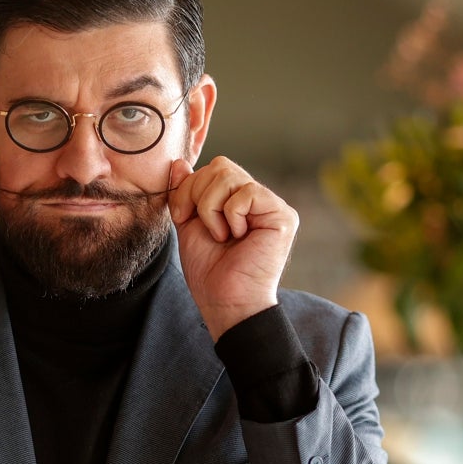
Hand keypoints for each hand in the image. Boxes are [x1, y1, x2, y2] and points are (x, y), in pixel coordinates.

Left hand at [168, 156, 297, 339]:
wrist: (224, 301)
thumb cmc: (209, 270)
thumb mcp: (189, 224)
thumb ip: (185, 193)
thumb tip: (179, 163)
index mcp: (238, 200)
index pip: (213, 169)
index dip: (189, 188)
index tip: (182, 217)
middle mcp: (258, 200)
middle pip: (220, 166)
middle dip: (196, 195)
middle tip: (201, 226)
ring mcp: (272, 206)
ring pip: (229, 176)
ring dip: (211, 208)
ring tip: (221, 235)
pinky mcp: (283, 216)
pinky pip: (246, 193)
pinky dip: (231, 215)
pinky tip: (238, 236)